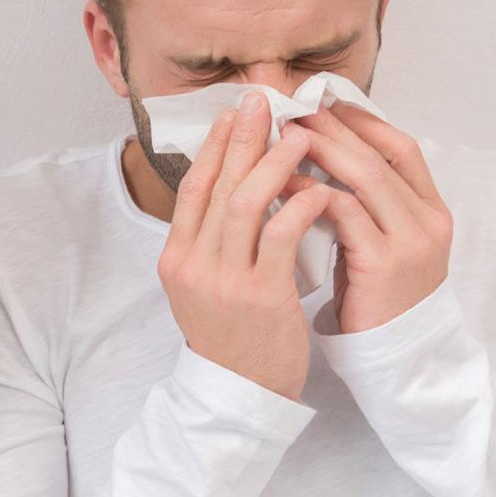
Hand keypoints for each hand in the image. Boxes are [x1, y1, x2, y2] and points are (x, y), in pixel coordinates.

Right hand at [157, 93, 339, 400]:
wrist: (238, 393)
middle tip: (262, 103)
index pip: (192, 188)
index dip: (213, 147)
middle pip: (217, 186)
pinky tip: (318, 189)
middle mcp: (194, 264)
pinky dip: (300, 207)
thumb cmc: (230, 337)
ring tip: (298, 137)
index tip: (232, 114)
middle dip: (241, 140)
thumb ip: (210, 242)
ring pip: (245, 204)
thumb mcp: (202, 286)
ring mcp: (225, 280)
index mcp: (176, 258)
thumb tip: (230, 189)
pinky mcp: (261, 296)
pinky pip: (281, 237)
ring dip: (273, 164)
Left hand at [293, 104, 452, 333]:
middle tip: (290, 106)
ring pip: (364, 176)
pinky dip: (310, 193)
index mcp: (431, 209)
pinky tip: (281, 184)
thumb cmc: (378, 298)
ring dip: (319, 150)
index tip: (321, 100)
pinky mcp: (385, 263)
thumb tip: (319, 159)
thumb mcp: (380, 243)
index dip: (361, 120)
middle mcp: (428, 219)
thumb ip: (364, 205)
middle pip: (379, 153)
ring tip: (281, 134)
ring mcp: (411, 241)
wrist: (397, 356)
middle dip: (332, 126)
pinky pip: (344, 213)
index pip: (400, 147)